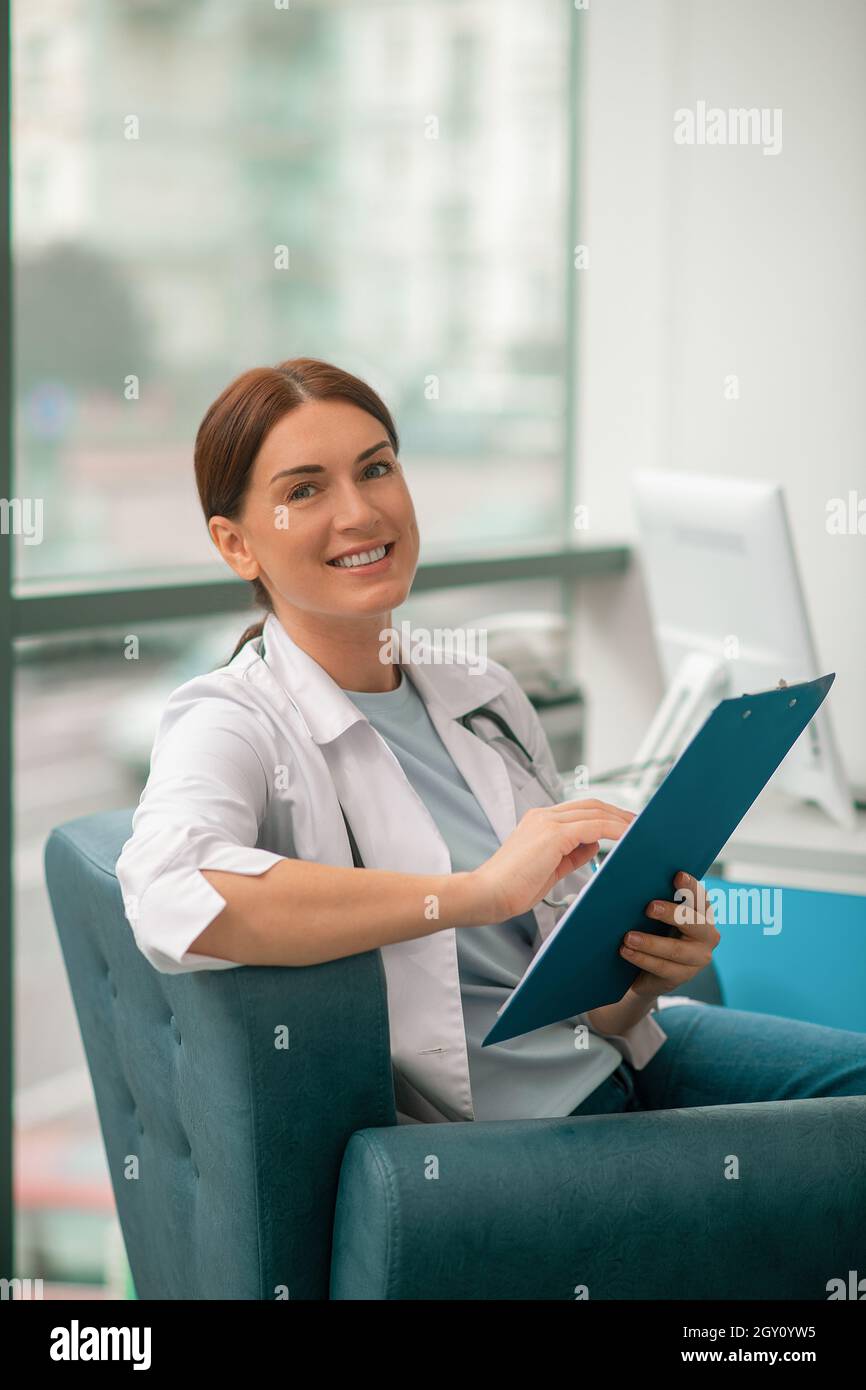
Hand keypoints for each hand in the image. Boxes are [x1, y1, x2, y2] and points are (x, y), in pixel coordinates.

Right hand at [471, 799, 635, 923]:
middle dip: (618, 813)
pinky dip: (614, 828)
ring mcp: (547, 822)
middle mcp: (543, 816)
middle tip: (640, 823)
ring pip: (594, 811)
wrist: (487, 894)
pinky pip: (593, 826)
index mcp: (539, 821)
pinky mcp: (553, 834)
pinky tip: (627, 835)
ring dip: (620, 819)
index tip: (626, 824)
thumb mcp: (549, 869)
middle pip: (591, 805)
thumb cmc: (512, 888)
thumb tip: (594, 844)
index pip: (580, 810)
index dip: (605, 814)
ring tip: (639, 828)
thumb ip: (571, 854)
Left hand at [619, 870, 719, 998]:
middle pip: (693, 922)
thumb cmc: (650, 928)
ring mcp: (697, 958)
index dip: (690, 886)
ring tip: (628, 937)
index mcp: (702, 912)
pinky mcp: (682, 977)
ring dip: (650, 942)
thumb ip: (650, 896)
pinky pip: (662, 967)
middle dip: (671, 913)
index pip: (700, 897)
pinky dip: (642, 959)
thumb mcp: (653, 913)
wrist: (644, 969)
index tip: (677, 876)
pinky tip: (626, 951)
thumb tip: (624, 878)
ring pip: (675, 949)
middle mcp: (707, 935)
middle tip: (649, 907)